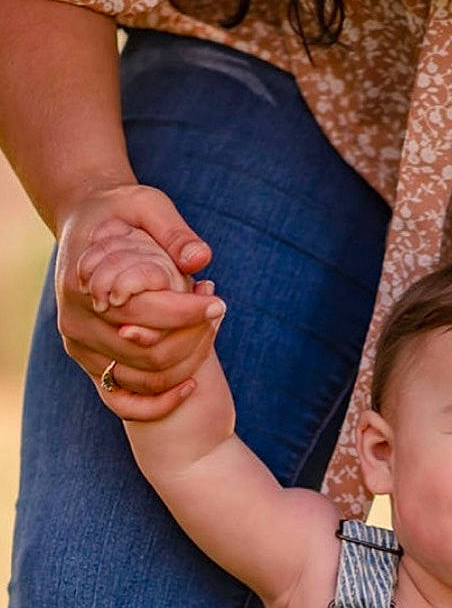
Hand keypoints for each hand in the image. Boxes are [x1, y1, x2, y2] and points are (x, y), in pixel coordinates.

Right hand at [56, 183, 221, 417]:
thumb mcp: (146, 205)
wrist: (86, 225)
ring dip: (188, 364)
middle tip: (218, 314)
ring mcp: (80, 349)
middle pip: (149, 352)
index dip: (188, 311)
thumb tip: (201, 260)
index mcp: (84, 282)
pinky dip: (160, 403)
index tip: (218, 301)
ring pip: (146, 379)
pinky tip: (192, 385)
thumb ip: (174, 232)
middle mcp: (76, 322)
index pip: (145, 311)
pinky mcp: (90, 366)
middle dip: (194, 338)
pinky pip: (124, 402)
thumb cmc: (121, 213)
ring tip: (210, 332)